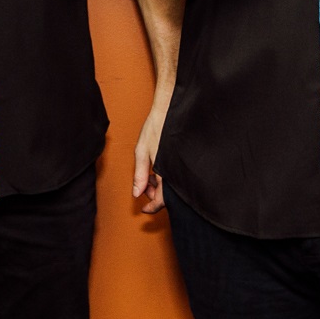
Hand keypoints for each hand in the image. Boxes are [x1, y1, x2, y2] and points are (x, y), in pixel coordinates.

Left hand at [132, 86, 170, 213]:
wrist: (172, 108)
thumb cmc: (157, 127)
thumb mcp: (143, 151)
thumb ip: (140, 174)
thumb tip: (137, 194)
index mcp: (168, 172)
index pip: (163, 200)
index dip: (153, 207)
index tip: (144, 210)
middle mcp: (178, 171)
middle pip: (168, 195)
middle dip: (155, 195)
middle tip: (145, 188)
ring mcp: (181, 166)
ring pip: (172, 185)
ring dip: (160, 186)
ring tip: (151, 177)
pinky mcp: (183, 160)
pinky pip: (175, 175)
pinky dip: (166, 177)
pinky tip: (160, 170)